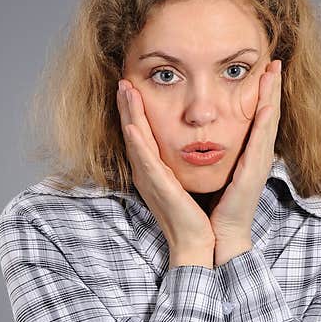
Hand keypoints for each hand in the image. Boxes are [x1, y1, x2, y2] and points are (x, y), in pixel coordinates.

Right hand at [116, 79, 215, 266]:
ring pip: (135, 141)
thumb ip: (179, 164)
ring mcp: (150, 180)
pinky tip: (132, 127)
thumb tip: (186, 145)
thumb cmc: (193, 214)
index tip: (132, 86)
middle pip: (133, 132)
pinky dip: (138, 144)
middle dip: (127, 105)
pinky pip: (146, 162)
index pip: (142, 134)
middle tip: (123, 80)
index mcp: (154, 169)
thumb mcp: (183, 182)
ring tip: (124, 91)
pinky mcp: (158, 188)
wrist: (197, 241)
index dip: (135, 110)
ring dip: (128, 115)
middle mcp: (147, 172)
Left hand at [210, 59, 281, 265]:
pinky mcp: (252, 176)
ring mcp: (258, 166)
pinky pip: (259, 145)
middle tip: (275, 61)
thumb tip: (208, 136)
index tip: (265, 69)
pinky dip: (264, 125)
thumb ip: (219, 154)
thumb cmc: (216, 207)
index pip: (258, 117)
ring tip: (273, 73)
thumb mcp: (218, 173)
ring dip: (272, 97)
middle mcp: (257, 157)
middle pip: (268, 114)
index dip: (263, 93)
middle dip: (272, 87)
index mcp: (248, 155)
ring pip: (268, 124)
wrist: (218, 236)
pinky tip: (266, 108)